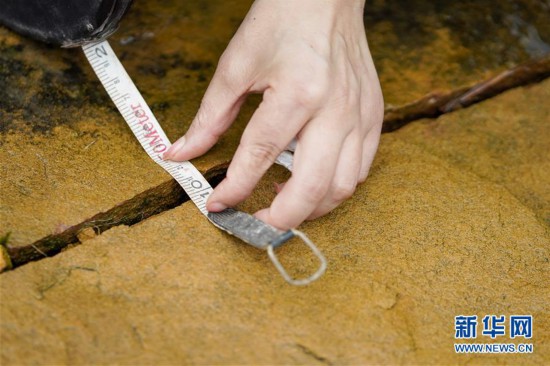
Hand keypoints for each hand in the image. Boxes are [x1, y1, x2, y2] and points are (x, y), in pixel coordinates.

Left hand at [164, 0, 383, 229]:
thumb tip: (182, 153)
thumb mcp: (236, 66)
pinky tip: (313, 181)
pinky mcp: (373, 116)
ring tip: (283, 200)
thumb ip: (210, 117)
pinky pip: (361, 169)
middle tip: (256, 219)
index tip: (217, 204)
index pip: (262, 156)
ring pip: (342, 187)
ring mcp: (360, 115)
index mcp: (298, 93)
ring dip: (311, 207)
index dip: (236, 188)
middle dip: (279, 217)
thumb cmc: (282, 21)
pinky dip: (336, 187)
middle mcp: (335, 110)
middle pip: (311, 187)